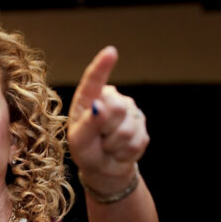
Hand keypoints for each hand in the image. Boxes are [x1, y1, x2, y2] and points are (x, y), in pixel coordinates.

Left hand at [67, 46, 148, 193]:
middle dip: (106, 130)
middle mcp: (110, 100)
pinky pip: (137, 140)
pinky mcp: (142, 126)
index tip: (110, 52)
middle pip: (117, 109)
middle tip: (99, 138)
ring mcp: (129, 111)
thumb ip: (87, 124)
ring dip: (114, 144)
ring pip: (127, 128)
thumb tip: (100, 106)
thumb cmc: (86, 151)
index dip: (102, 67)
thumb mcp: (78, 141)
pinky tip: (119, 150)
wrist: (103, 168)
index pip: (94, 81)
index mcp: (88, 99)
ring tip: (107, 146)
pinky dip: (125, 152)